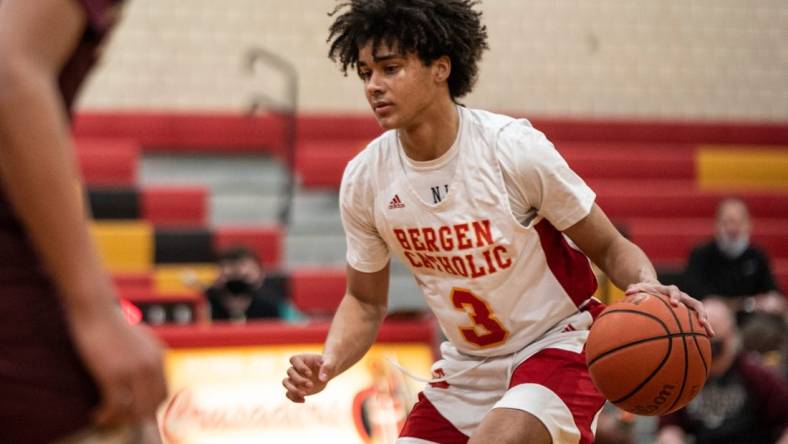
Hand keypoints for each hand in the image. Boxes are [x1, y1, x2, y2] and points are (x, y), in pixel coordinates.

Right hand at [69, 309, 166, 425]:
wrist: (95, 309)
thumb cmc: (111, 323)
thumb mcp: (139, 339)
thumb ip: (146, 356)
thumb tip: (145, 375)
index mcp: (159, 357)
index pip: (163, 394)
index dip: (150, 409)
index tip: (135, 413)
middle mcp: (151, 365)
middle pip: (152, 406)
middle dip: (135, 417)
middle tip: (119, 419)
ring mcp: (134, 370)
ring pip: (134, 410)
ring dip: (120, 419)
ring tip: (107, 418)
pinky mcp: (113, 374)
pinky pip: (115, 407)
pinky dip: (106, 416)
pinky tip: (97, 414)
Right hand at [283, 354, 335, 402]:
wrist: (327, 372)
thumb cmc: (328, 364)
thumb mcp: (330, 363)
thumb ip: (326, 368)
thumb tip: (322, 379)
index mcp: (302, 358)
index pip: (294, 360)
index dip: (300, 367)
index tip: (310, 374)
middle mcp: (296, 368)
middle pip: (289, 372)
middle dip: (299, 380)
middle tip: (311, 385)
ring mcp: (294, 378)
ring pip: (285, 382)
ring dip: (292, 389)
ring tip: (304, 394)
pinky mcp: (296, 388)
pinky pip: (289, 393)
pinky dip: (294, 398)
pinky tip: (304, 400)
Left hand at [626, 281, 714, 336]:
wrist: (654, 288)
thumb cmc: (646, 290)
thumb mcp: (639, 288)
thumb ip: (634, 289)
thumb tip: (627, 292)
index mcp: (669, 290)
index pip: (674, 291)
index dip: (674, 297)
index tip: (674, 303)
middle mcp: (682, 297)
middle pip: (694, 302)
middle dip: (699, 312)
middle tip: (702, 322)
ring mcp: (687, 305)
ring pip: (700, 313)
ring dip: (705, 322)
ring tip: (711, 334)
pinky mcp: (689, 313)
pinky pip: (697, 321)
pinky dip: (702, 330)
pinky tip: (707, 341)